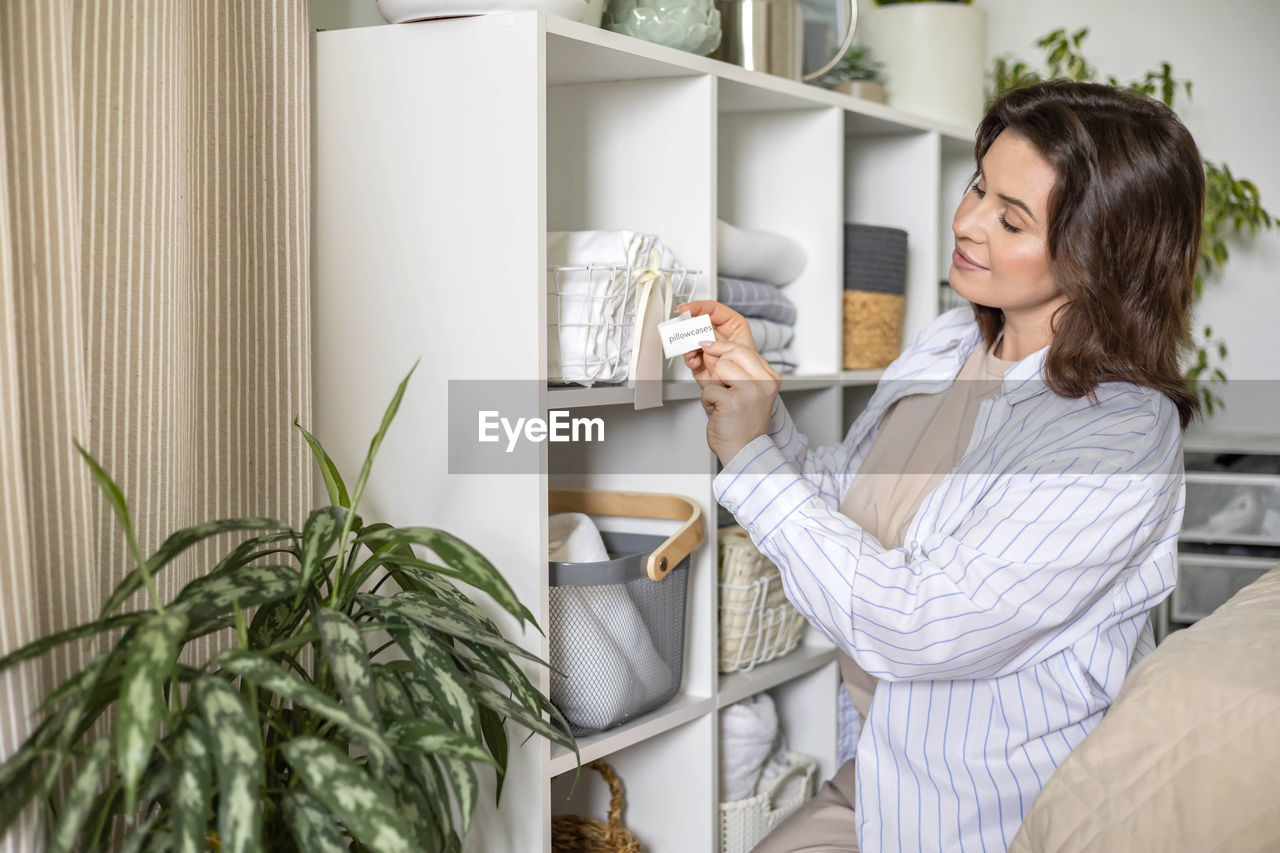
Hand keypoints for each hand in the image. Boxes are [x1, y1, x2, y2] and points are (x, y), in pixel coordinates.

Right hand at [678, 300, 756, 386]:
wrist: (741, 401)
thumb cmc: (749, 375)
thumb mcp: (738, 352)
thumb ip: (719, 340)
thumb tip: (701, 332)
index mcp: (733, 328)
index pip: (714, 310)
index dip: (699, 307)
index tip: (686, 309)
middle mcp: (719, 337)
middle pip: (699, 324)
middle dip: (689, 327)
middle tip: (682, 328)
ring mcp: (708, 350)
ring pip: (691, 340)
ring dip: (688, 345)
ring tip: (691, 351)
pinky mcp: (700, 363)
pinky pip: (690, 357)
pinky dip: (690, 359)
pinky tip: (695, 362)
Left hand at [698, 340, 779, 465]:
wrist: (743, 451)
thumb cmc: (742, 422)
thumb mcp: (749, 390)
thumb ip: (739, 370)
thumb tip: (713, 346)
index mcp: (770, 378)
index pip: (743, 349)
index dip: (722, 348)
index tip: (708, 346)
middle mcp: (764, 382)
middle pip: (732, 353)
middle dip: (719, 366)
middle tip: (720, 383)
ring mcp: (750, 391)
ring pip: (720, 367)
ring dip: (714, 385)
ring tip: (722, 400)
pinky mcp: (733, 402)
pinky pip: (709, 390)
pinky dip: (707, 402)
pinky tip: (718, 412)